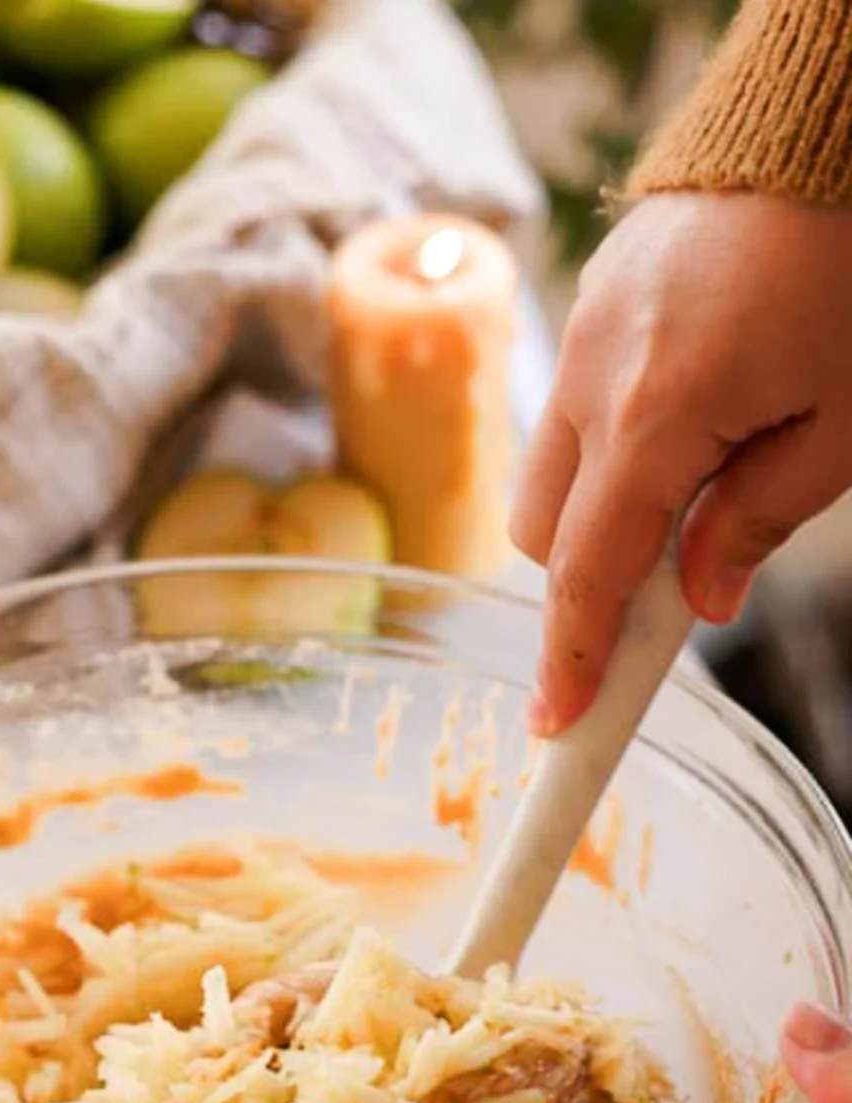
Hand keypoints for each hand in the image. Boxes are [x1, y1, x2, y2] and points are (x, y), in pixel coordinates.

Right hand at [512, 193, 851, 734]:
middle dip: (586, 583)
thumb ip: (762, 516)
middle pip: (540, 536)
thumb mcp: (844, 417)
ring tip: (692, 492)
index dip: (573, 660)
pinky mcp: (592, 302)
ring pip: (545, 474)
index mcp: (654, 418)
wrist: (831, 115)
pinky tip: (686, 424)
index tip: (561, 728)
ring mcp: (582, 335)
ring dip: (593, 516)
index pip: (587, 575)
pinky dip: (605, 450)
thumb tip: (704, 597)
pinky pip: (570, 410)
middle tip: (668, 596)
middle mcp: (592, 380)